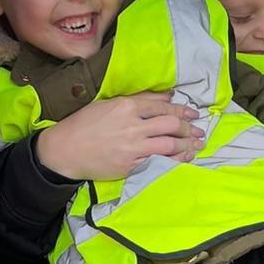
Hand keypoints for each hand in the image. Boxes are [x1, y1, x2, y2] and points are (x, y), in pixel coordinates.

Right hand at [36, 93, 203, 181]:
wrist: (65, 150)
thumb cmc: (84, 125)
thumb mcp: (107, 104)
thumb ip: (138, 101)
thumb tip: (165, 98)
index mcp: (126, 106)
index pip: (162, 107)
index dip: (181, 110)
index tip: (192, 113)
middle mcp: (132, 125)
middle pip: (170, 124)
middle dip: (188, 127)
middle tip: (198, 130)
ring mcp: (132, 147)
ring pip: (169, 144)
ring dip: (187, 144)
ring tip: (197, 144)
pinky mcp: (130, 165)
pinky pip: (159, 162)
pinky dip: (176, 160)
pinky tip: (184, 158)